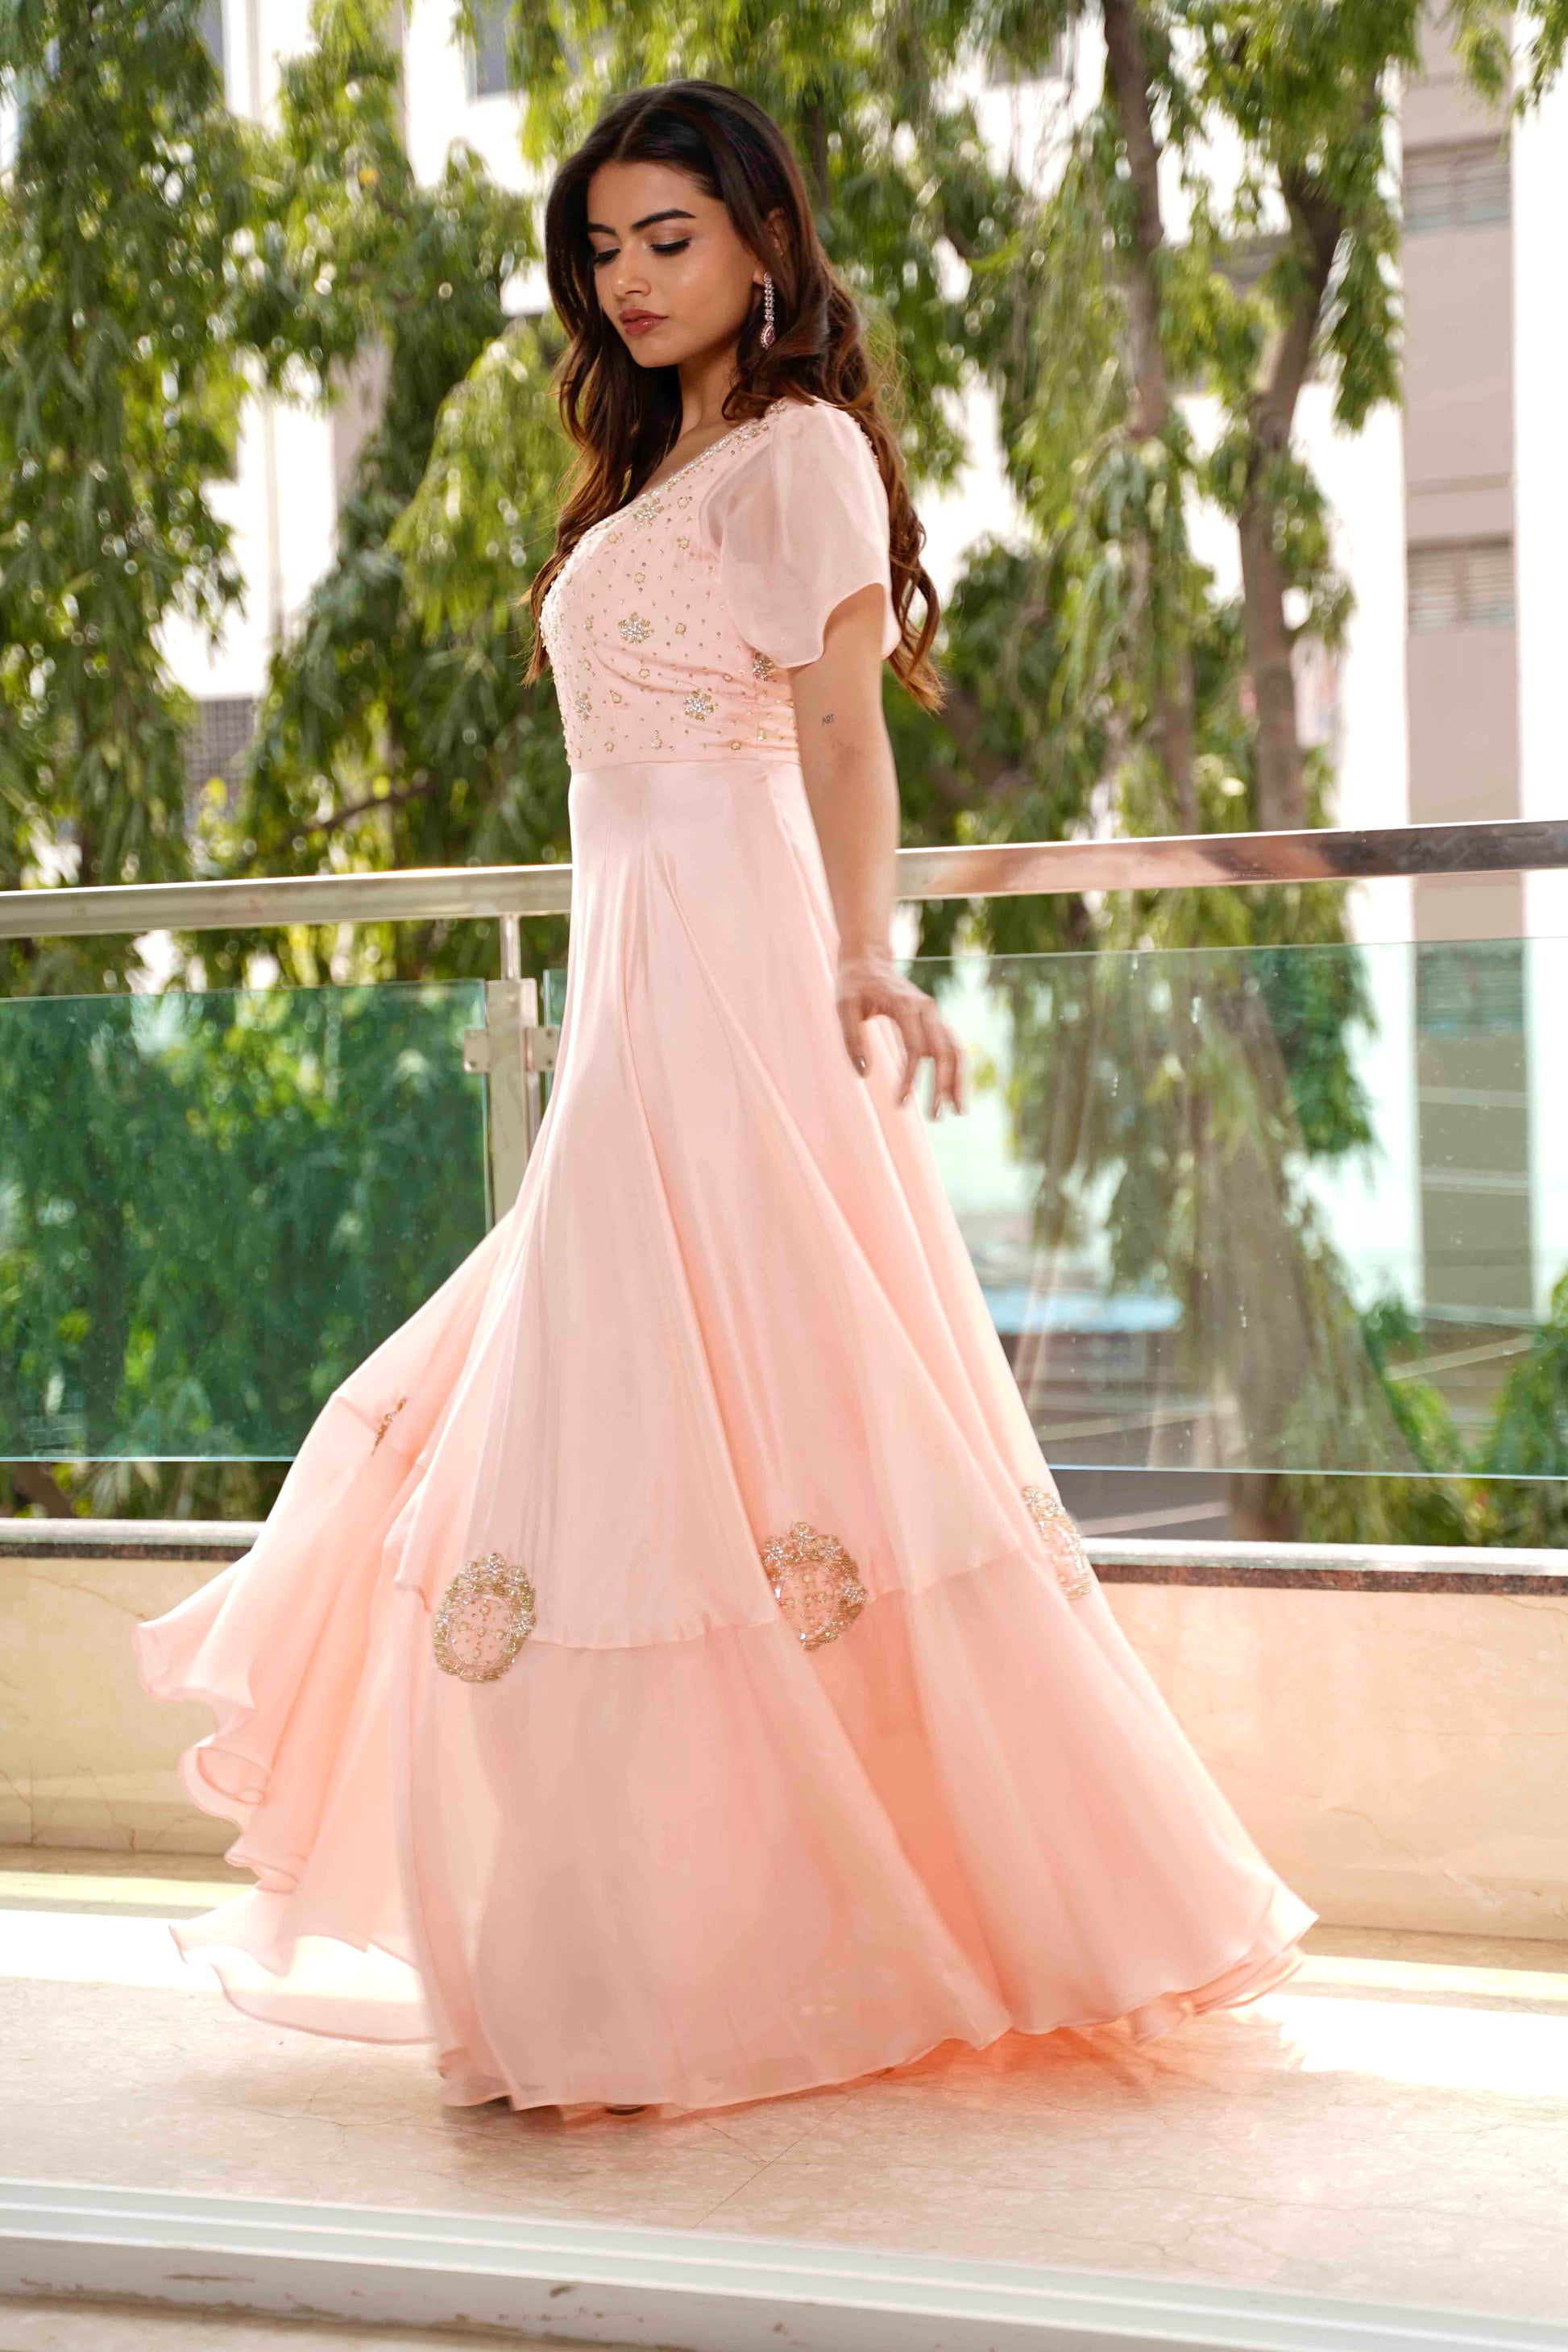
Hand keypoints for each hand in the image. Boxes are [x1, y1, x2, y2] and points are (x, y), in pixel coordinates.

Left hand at [835, 947, 965, 1116]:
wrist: (868, 959)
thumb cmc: (854, 984)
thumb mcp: (843, 1007)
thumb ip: (852, 1039)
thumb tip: (864, 1074)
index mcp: (906, 1005)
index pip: (915, 1048)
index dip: (910, 1078)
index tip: (900, 1103)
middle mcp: (927, 1009)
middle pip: (944, 1051)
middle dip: (943, 1086)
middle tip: (936, 1117)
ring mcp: (933, 1014)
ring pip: (955, 1049)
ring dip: (957, 1081)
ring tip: (957, 1111)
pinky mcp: (933, 1020)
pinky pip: (951, 1046)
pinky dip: (955, 1070)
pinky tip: (952, 1093)